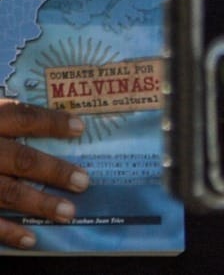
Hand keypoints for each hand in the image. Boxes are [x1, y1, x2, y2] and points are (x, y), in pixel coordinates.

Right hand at [0, 100, 87, 249]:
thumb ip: (3, 120)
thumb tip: (54, 125)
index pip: (19, 116)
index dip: (50, 121)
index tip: (80, 127)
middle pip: (17, 158)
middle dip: (52, 171)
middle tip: (83, 182)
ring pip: (4, 192)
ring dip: (39, 204)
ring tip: (68, 213)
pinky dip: (7, 231)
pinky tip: (31, 239)